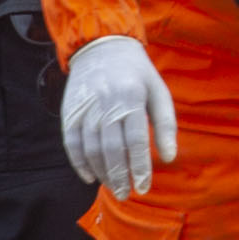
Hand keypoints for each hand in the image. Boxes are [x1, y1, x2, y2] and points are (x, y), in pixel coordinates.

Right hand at [60, 34, 175, 194]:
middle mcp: (106, 103)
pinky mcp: (70, 111)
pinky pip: (71, 142)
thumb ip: (165, 125)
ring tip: (113, 187)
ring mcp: (85, 107)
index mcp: (131, 97)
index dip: (140, 167)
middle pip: (112, 149)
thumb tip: (168, 158)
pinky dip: (78, 163)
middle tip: (126, 194)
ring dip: (101, 172)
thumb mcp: (158, 91)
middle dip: (120, 176)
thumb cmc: (137, 73)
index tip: (144, 187)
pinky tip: (90, 177)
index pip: (136, 140)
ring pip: (91, 149)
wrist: (102, 45)